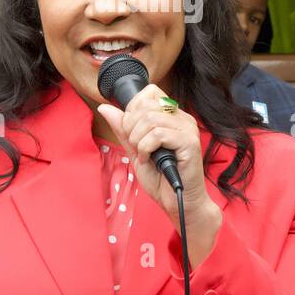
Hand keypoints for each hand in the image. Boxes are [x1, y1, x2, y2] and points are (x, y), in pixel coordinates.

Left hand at [97, 84, 221, 265]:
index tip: (133, 132)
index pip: (149, 92)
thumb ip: (123, 129)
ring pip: (150, 119)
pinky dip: (146, 148)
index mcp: (172, 116)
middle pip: (146, 104)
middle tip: (136, 147)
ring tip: (143, 155)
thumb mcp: (135, 149)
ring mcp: (188, 129)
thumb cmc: (161, 178)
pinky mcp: (190, 142)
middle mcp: (182, 118)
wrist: (177, 202)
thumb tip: (105, 107)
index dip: (133, 109)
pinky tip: (149, 160)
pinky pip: (158, 134)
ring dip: (138, 140)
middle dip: (131, 127)